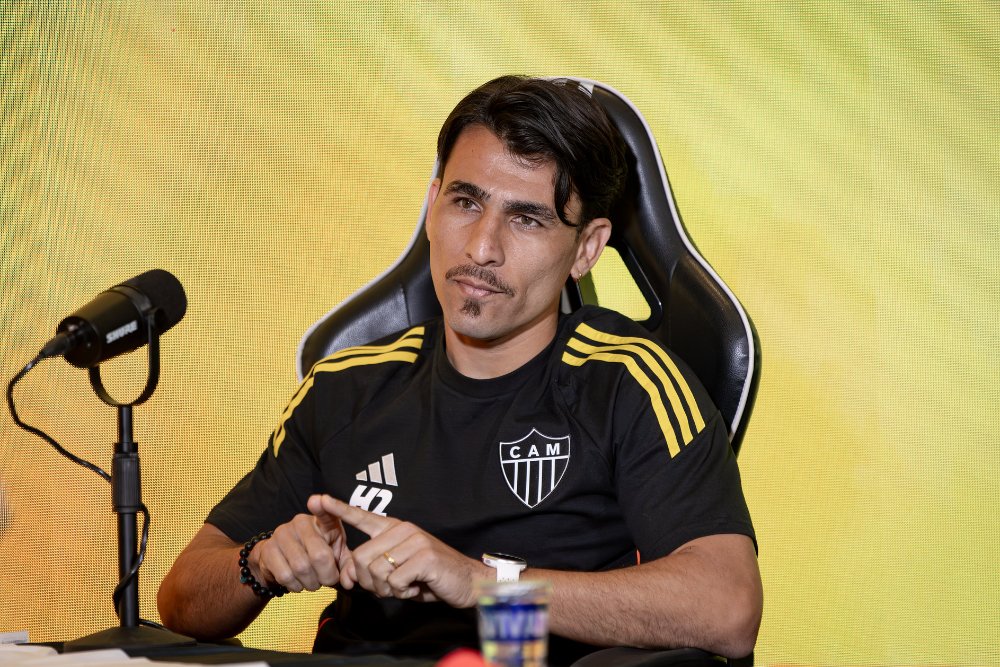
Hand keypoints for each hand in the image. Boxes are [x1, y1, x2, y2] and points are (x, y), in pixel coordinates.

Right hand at [248, 495, 349, 592]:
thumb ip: (347, 564)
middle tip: (326, 581)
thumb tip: (349, 577)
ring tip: (312, 582)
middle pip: (319, 555)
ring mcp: (283, 534)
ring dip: (311, 583)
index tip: (319, 501)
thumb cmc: (316, 554)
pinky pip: (285, 575)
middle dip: (326, 576)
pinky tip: (297, 582)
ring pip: (301, 568)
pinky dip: (295, 586)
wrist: (282, 560)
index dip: (322, 507)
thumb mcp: (336, 555)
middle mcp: (301, 522)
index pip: (325, 513)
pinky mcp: (268, 549)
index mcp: (322, 521)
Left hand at [316, 494, 488, 607]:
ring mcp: (414, 540)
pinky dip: (402, 592)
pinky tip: (416, 588)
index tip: (317, 499)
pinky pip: (394, 581)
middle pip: (360, 558)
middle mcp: (402, 529)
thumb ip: (371, 570)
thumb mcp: (395, 573)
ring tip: (405, 586)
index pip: (362, 516)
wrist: (466, 582)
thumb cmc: (428, 578)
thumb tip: (348, 577)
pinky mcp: (424, 556)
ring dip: (387, 589)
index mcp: (394, 529)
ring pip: (375, 571)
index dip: (338, 508)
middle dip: (369, 582)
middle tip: (390, 588)